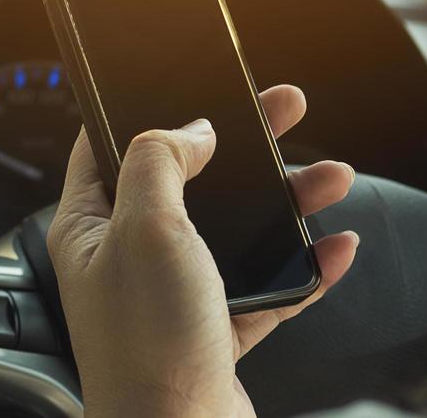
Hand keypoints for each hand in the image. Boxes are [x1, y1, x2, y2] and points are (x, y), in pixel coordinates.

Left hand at [47, 84, 359, 417]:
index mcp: (91, 224)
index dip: (148, 107)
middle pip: (189, 179)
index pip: (108, 145)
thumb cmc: (146, 345)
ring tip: (331, 174)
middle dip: (241, 143)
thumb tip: (188, 128)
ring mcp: (174, 294)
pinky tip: (334, 248)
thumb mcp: (145, 228)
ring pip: (235, 230)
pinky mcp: (216, 331)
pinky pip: (266, 287)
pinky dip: (303, 266)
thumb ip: (159, 162)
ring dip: (284, 200)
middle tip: (282, 108)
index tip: (190, 80)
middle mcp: (129, 255)